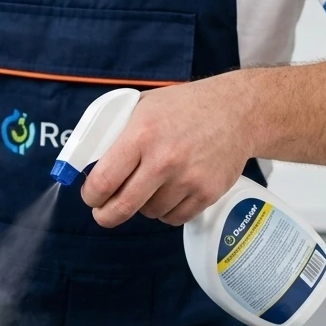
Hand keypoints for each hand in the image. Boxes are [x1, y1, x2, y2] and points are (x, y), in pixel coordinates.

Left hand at [80, 76, 254, 227]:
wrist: (237, 111)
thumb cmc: (184, 108)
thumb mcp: (142, 107)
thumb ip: (116, 133)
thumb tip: (89, 162)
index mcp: (141, 135)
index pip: (103, 181)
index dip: (90, 196)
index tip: (90, 197)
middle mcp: (164, 160)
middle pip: (122, 207)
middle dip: (106, 215)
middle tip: (103, 213)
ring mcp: (188, 179)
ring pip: (149, 213)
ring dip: (143, 206)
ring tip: (151, 186)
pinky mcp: (208, 193)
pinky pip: (174, 218)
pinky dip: (167, 211)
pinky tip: (170, 192)